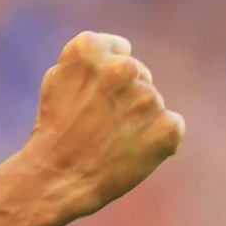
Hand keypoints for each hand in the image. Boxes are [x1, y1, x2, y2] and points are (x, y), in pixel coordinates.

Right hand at [24, 31, 185, 217]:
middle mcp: (122, 67)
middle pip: (138, 74)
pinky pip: (171, 125)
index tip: (93, 97)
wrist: (59, 177)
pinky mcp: (167, 126)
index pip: (120, 49)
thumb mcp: (57, 79)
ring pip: (152, 102)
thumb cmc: (54, 129)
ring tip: (111, 140)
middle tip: (100, 123)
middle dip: (125, 95)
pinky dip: (157, 139)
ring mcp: (148, 97)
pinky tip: (132, 151)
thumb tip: (121, 53)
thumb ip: (90, 60)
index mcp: (91, 48)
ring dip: (139, 118)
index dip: (107, 76)